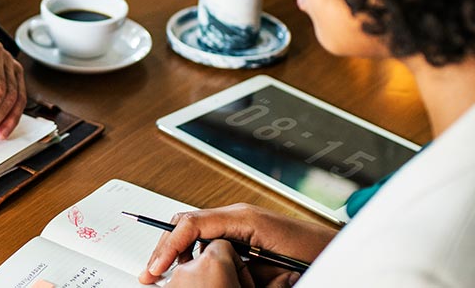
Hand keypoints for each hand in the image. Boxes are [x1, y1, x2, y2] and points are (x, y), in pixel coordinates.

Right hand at [138, 204, 333, 286]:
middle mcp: (237, 216)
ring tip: (164, 273)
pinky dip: (195, 256)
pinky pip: (210, 240)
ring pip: (195, 233)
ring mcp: (240, 224)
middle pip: (186, 224)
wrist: (341, 252)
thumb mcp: (272, 268)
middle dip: (165, 248)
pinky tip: (189, 271)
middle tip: (150, 273)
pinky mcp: (244, 235)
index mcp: (242, 218)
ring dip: (178, 253)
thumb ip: (233, 261)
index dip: (168, 245)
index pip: (191, 223)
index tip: (155, 267)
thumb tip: (202, 264)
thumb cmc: (318, 255)